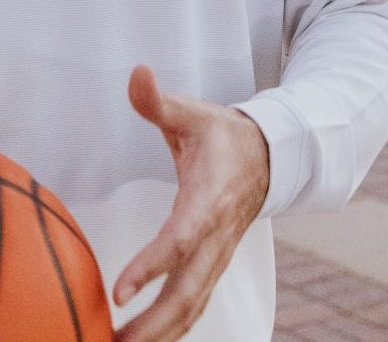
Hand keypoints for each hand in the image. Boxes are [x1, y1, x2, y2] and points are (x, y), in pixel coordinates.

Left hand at [112, 65, 269, 341]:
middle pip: (186, 293)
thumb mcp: (192, 112)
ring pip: (190, 308)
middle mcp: (215, 238)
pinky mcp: (212, 266)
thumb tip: (136, 72)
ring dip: (156, 335)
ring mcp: (217, 258)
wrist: (268, 157)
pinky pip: (192, 306)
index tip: (118, 291)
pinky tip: (138, 341)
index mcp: (208, 200)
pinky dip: (168, 329)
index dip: (150, 266)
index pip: (179, 240)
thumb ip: (159, 100)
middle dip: (151, 325)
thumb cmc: (221, 134)